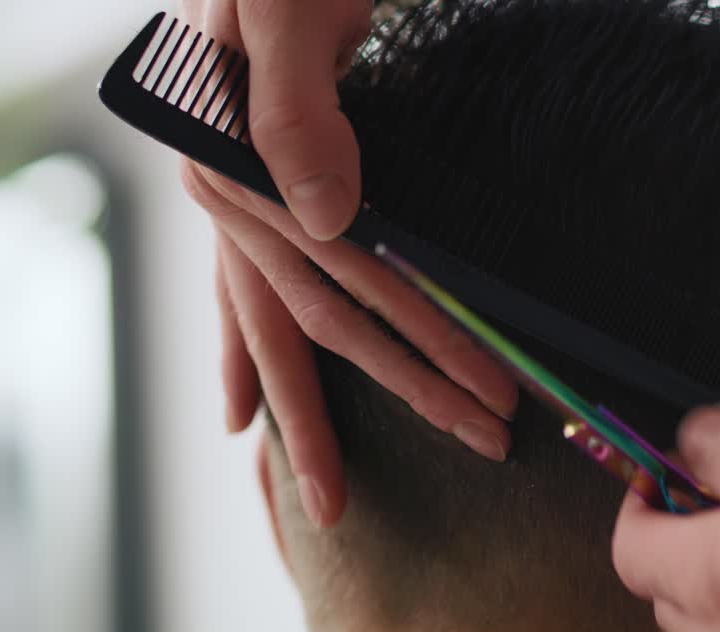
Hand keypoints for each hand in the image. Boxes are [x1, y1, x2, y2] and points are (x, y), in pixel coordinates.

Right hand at [181, 0, 517, 526]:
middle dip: (405, 388)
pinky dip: (245, 356)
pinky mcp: (256, 194)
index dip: (421, 340)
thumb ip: (295, 107)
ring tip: (338, 495)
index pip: (348, 279)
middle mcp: (229, 199)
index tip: (490, 394)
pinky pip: (246, 294)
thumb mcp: (282, 11)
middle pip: (325, 322)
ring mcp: (237, 204)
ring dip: (324, 409)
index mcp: (236, 169)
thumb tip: (329, 215)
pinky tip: (243, 415)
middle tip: (481, 443)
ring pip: (289, 324)